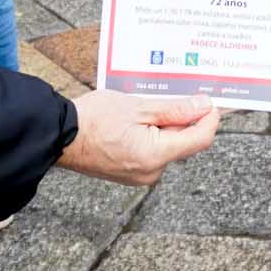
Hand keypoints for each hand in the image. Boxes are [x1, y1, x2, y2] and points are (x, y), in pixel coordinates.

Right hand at [56, 90, 219, 186]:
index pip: (199, 139)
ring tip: (148, 106)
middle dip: (183, 119)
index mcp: (155, 155)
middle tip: (175, 95)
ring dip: (166, 125)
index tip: (212, 102)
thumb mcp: (138, 107)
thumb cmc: (93, 119)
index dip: (210, 119)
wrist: (59, 137)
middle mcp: (151, 171)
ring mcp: (140, 175)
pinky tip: (139, 119)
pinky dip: (153, 134)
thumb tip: (204, 107)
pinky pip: (153, 152)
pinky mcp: (130, 173)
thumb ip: (174, 109)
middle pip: (183, 142)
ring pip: (168, 146)